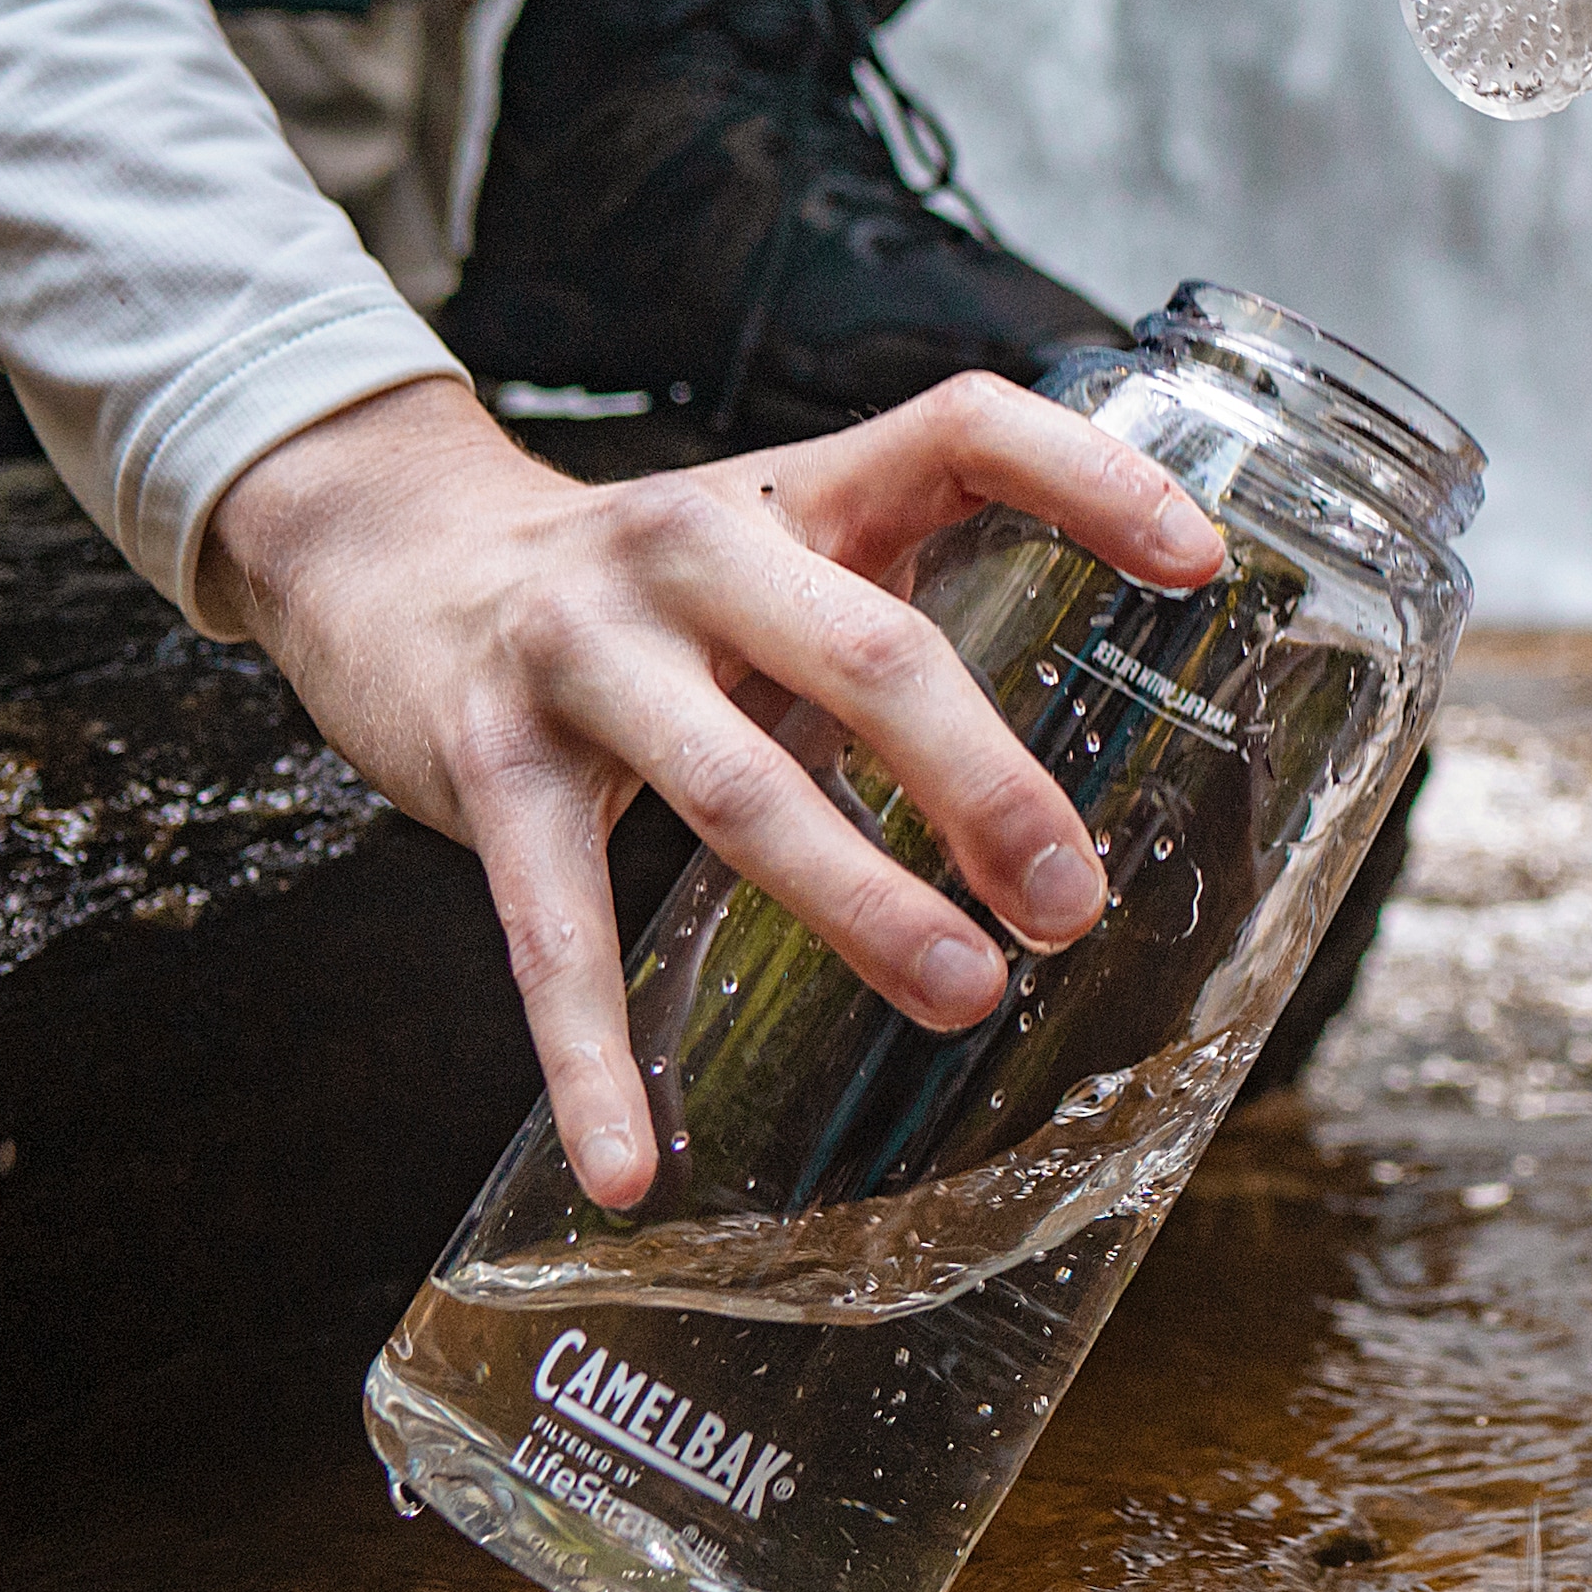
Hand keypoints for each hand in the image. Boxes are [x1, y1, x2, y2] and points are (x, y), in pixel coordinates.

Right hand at [199, 372, 1224, 1210]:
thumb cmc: (648, 585)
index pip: (964, 427)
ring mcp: (587, 652)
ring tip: (959, 997)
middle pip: (869, 650)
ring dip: (857, 903)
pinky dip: (591, 1060)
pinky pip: (548, 928)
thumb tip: (1084, 773)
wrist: (392, 558)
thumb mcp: (786, 546)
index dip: (1088, 478)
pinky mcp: (488, 764)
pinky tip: (632, 1164)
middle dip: (983, 783)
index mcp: (804, 488)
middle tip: (1072, 900)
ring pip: (739, 786)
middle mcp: (700, 546)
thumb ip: (906, 614)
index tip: (1200, 562)